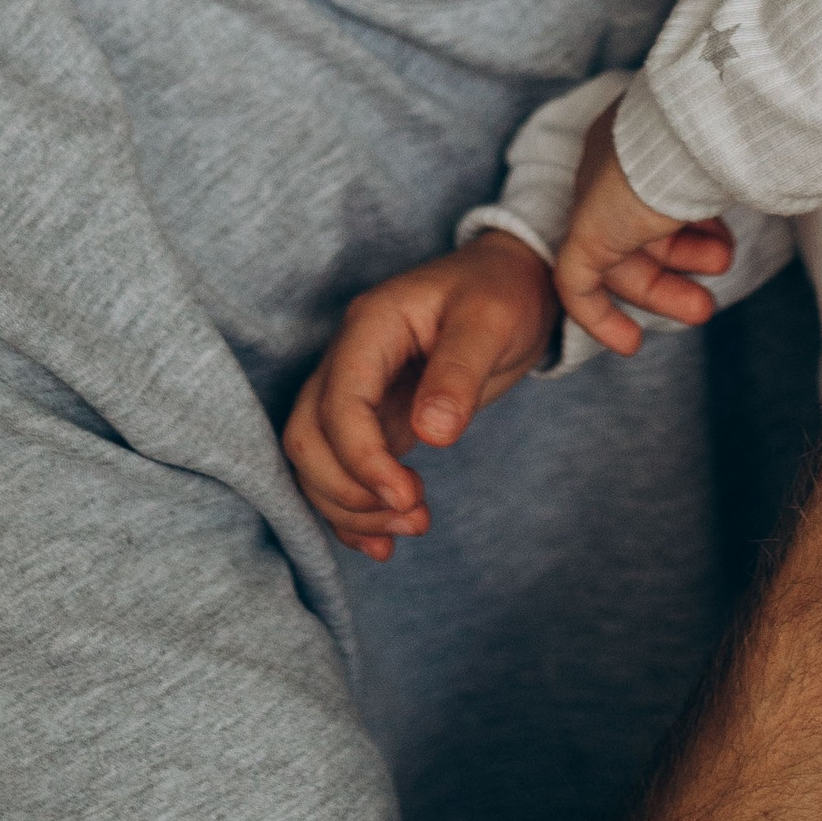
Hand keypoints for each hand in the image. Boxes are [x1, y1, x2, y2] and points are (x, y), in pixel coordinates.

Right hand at [281, 235, 560, 561]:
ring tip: (412, 527)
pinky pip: (340, 467)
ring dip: (349, 506)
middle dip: (348, 490)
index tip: (408, 498)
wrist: (513, 281)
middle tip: (413, 517)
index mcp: (370, 326)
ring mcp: (357, 389)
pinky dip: (351, 508)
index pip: (338, 404)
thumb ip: (459, 374)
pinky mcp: (375, 417)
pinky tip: (383, 539)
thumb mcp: (491, 321)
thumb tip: (431, 435)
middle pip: (308, 437)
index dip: (362, 459)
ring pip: (315, 459)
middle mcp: (350, 358)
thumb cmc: (502, 291)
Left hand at [553, 102, 736, 357]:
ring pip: (621, 259)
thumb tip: (768, 178)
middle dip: (686, 259)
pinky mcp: (583, 233)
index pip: (655, 193)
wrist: (700, 129)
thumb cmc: (724, 136)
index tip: (722, 244)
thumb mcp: (727, 159)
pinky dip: (598, 316)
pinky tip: (629, 344)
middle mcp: (611, 164)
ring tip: (705, 307)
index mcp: (640, 139)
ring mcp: (593, 198)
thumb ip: (728, 177)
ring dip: (667, 288)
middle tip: (723, 270)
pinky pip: (578, 284)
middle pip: (641, 228)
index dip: (692, 225)